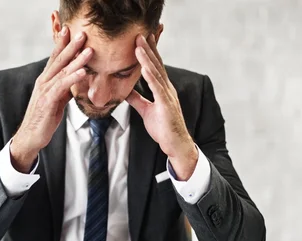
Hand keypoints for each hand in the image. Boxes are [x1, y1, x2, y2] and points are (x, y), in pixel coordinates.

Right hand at [10, 27, 92, 172]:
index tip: (71, 31)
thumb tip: (77, 80)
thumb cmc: (44, 119)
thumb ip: (65, 89)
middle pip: (59, 60)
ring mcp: (45, 91)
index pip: (55, 58)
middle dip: (71, 45)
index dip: (63, 44)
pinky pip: (62, 87)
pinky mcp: (48, 101)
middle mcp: (43, 82)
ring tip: (89, 50)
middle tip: (82, 33)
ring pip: (62, 71)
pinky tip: (83, 72)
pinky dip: (73, 78)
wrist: (31, 136)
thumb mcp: (57, 101)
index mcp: (45, 80)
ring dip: (77, 60)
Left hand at [127, 34, 197, 179]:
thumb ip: (137, 99)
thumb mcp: (146, 111)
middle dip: (148, 49)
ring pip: (156, 73)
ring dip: (147, 59)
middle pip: (156, 65)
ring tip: (138, 46)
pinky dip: (151, 77)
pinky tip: (144, 67)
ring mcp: (168, 96)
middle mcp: (167, 89)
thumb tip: (126, 90)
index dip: (148, 53)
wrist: (175, 144)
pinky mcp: (166, 105)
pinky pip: (158, 88)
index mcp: (162, 89)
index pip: (154, 67)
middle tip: (139, 34)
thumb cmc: (163, 128)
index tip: (140, 39)